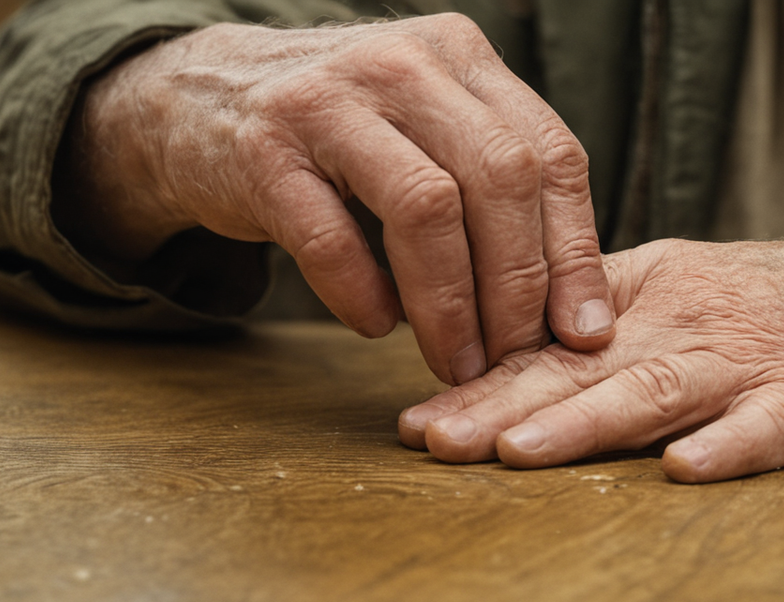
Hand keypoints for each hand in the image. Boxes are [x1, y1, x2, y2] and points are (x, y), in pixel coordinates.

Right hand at [58, 14, 613, 383]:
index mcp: (463, 58)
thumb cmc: (341, 137)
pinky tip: (376, 325)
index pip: (552, 155)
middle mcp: (405, 64)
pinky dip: (361, 294)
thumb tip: (574, 310)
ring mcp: (330, 99)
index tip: (583, 329)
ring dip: (448, 304)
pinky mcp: (263, 148)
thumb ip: (497, 192)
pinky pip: (329, 235)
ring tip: (453, 362)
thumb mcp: (429, 132)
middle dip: (518, 286)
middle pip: (500, 180)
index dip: (576, 251)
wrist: (200, 100)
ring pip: (426, 208)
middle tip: (516, 357)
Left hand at [398, 220, 783, 482]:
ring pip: (658, 390)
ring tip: (516, 453)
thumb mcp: (689, 283)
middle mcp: (693, 320)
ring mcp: (754, 359)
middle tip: (432, 439)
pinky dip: (729, 446)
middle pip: (585, 367)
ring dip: (584, 423)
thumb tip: (518, 362)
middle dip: (502, 404)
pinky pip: (769, 425)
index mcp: (656, 289)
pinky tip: (684, 470)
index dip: (482, 377)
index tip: (418, 415)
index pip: (552, 338)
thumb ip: (612, 322)